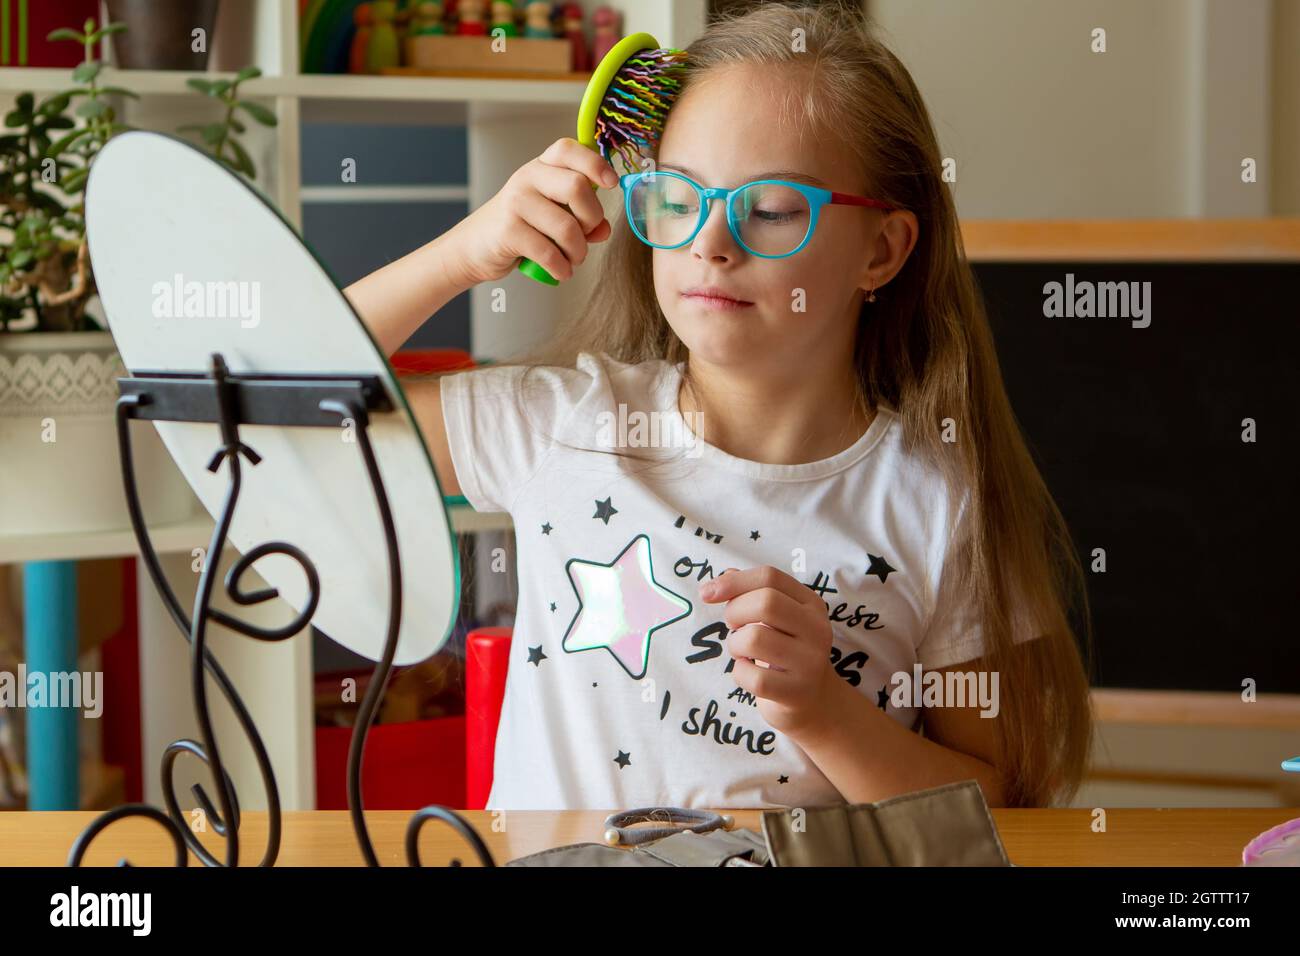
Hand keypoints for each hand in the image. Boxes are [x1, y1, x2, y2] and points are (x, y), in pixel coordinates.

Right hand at [446, 137, 616, 285]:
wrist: (476, 247)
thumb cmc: (521, 227)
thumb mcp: (553, 216)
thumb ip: (582, 218)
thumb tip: (605, 229)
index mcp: (541, 167)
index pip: (569, 149)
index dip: (595, 163)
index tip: (611, 183)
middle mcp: (527, 178)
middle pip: (577, 187)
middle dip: (592, 218)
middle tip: (587, 235)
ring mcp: (516, 202)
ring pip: (567, 227)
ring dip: (578, 251)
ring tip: (573, 259)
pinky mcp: (509, 231)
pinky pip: (549, 252)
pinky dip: (562, 268)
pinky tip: (561, 271)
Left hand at [699, 565, 837, 737]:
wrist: (815, 701)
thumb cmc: (785, 651)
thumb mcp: (776, 618)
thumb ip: (751, 593)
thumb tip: (719, 579)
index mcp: (811, 604)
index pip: (770, 577)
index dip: (733, 582)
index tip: (707, 593)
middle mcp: (817, 629)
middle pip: (765, 602)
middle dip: (735, 612)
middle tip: (733, 626)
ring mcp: (810, 662)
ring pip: (754, 638)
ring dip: (734, 644)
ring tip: (741, 652)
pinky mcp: (797, 692)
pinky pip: (753, 676)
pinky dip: (739, 673)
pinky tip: (748, 673)